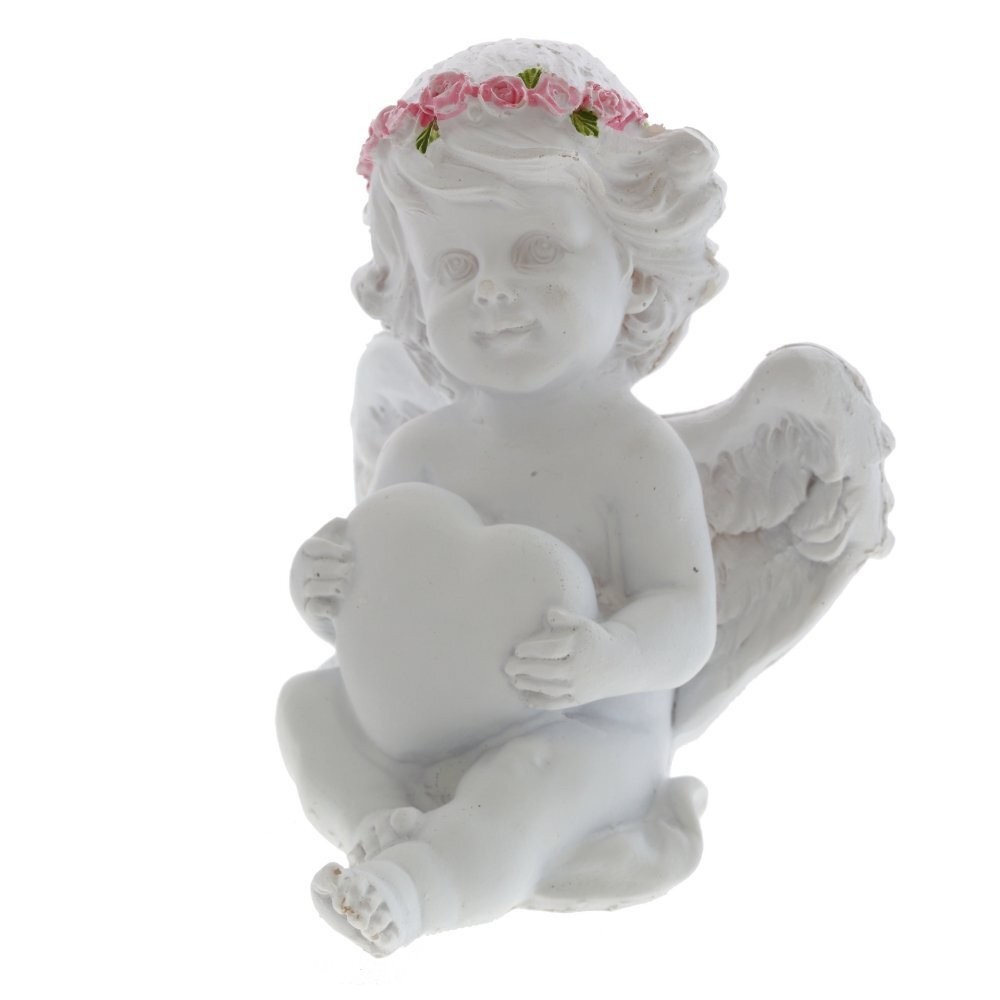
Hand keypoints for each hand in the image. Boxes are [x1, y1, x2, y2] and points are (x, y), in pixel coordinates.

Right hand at [290, 517, 352, 639]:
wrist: (325, 601)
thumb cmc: (331, 566)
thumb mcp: (330, 546)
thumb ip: (335, 530)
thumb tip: (344, 521)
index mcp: (308, 552)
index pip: (314, 546)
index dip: (331, 549)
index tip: (348, 554)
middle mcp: (303, 571)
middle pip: (315, 567)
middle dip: (335, 569)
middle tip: (351, 570)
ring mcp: (304, 591)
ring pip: (313, 588)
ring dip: (332, 586)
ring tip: (347, 587)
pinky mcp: (310, 610)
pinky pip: (314, 608)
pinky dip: (325, 608)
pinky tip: (337, 607)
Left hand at [504, 607, 639, 709]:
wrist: (623, 662)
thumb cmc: (597, 639)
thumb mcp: (585, 624)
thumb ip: (566, 618)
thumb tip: (547, 613)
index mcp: (580, 646)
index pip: (550, 649)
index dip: (531, 650)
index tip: (517, 649)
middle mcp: (579, 668)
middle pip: (546, 670)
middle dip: (524, 669)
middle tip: (507, 666)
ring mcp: (580, 686)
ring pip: (549, 687)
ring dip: (528, 685)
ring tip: (514, 680)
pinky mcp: (580, 699)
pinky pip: (557, 703)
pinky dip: (541, 702)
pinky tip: (526, 698)